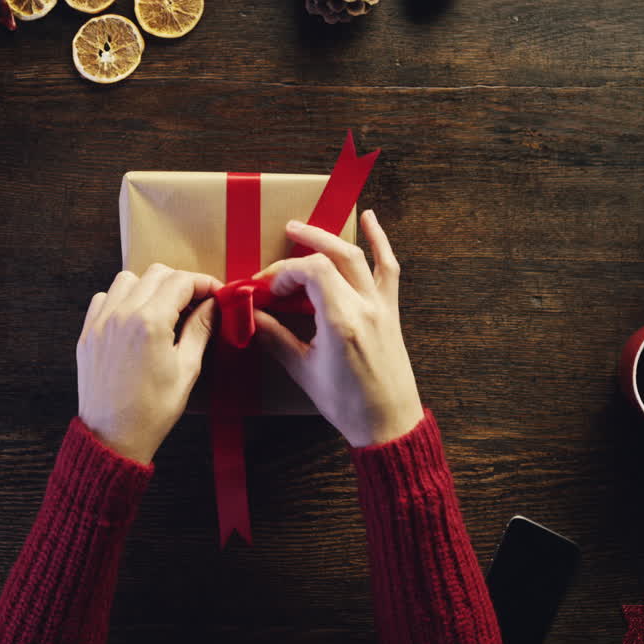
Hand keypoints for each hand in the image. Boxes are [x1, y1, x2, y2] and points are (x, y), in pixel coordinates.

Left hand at [78, 265, 220, 463]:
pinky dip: (122, 300)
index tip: (216, 293)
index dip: (204, 283)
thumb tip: (214, 304)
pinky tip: (135, 320)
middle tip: (195, 303)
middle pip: (156, 273)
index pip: (181, 281)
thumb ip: (200, 329)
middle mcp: (122, 315)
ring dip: (150, 287)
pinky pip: (104, 298)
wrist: (112, 437)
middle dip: (180, 283)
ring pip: (127, 279)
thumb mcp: (187, 370)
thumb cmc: (152, 411)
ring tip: (164, 310)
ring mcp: (101, 322)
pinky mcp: (87, 333)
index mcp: (150, 322)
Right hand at [253, 210, 422, 446]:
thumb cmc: (347, 404)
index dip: (285, 272)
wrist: (389, 424)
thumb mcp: (304, 371)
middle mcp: (365, 307)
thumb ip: (276, 338)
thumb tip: (253, 316)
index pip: (312, 272)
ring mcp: (381, 307)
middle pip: (333, 256)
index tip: (268, 288)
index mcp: (342, 321)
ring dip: (330, 237)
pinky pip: (388, 268)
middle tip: (282, 237)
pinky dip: (380, 241)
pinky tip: (371, 219)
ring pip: (358, 256)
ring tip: (305, 229)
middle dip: (304, 243)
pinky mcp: (390, 311)